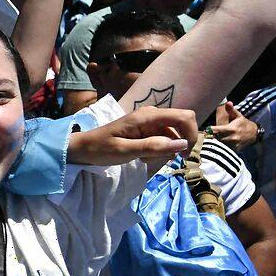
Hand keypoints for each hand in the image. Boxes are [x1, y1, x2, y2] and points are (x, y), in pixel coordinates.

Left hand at [65, 106, 199, 166]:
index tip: (184, 154)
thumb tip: (181, 144)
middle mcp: (152, 116)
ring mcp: (150, 124)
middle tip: (165, 160)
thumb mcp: (126, 151)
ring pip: (173, 137)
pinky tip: (142, 158)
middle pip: (182, 125)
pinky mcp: (147, 132)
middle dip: (179, 144)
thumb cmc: (101, 148)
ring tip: (144, 159)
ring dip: (165, 151)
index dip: (191, 134)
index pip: (184, 117)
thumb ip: (153, 147)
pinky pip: (163, 141)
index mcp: (148, 116)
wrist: (83, 149)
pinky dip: (158, 152)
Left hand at [209, 101, 259, 147]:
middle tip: (203, 135)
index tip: (205, 130)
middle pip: (216, 138)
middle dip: (210, 137)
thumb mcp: (239, 116)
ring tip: (207, 141)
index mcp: (232, 129)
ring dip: (213, 143)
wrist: (254, 134)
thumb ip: (231, 110)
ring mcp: (232, 145)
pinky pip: (224, 149)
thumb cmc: (244, 124)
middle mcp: (232, 137)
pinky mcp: (233, 150)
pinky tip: (214, 146)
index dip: (211, 130)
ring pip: (219, 145)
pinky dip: (219, 148)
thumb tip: (227, 102)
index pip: (218, 130)